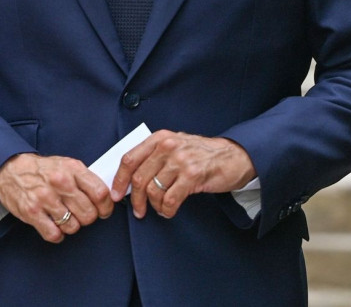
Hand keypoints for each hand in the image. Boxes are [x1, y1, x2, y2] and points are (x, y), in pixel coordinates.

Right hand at [0, 153, 113, 242]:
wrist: (9, 168)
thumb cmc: (41, 169)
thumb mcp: (66, 165)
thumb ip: (84, 179)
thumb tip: (104, 198)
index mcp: (72, 169)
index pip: (100, 193)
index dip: (105, 207)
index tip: (103, 211)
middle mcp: (59, 183)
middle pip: (89, 214)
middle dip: (87, 218)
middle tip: (79, 213)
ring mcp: (45, 198)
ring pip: (73, 226)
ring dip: (70, 226)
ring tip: (63, 217)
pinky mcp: (32, 212)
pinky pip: (54, 234)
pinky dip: (56, 234)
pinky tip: (53, 224)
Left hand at [111, 130, 255, 219]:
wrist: (234, 156)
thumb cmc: (201, 153)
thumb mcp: (174, 145)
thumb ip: (153, 156)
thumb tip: (129, 178)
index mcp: (158, 138)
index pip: (129, 159)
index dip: (119, 179)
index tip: (116, 194)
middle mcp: (167, 146)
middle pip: (139, 178)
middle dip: (135, 199)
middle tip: (138, 211)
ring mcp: (180, 161)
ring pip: (153, 190)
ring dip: (153, 206)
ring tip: (159, 209)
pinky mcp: (193, 176)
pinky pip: (170, 199)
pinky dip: (166, 210)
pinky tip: (169, 211)